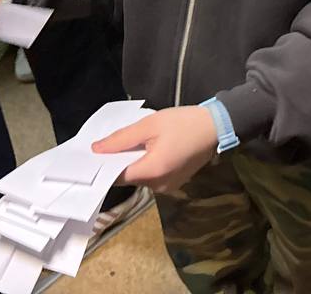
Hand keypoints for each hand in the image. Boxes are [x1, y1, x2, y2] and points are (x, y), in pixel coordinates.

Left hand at [93, 107, 218, 193]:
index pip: (116, 177)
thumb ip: (121, 139)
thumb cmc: (183, 122)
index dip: (104, 166)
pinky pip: (152, 177)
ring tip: (134, 144)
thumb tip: (96, 150)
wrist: (216, 126)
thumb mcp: (149, 124)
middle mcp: (158, 186)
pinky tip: (149, 150)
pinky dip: (146, 166)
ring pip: (140, 178)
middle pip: (128, 178)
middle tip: (114, 144)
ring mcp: (167, 187)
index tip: (94, 155)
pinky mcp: (174, 184)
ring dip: (134, 164)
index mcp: (151, 172)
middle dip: (118, 163)